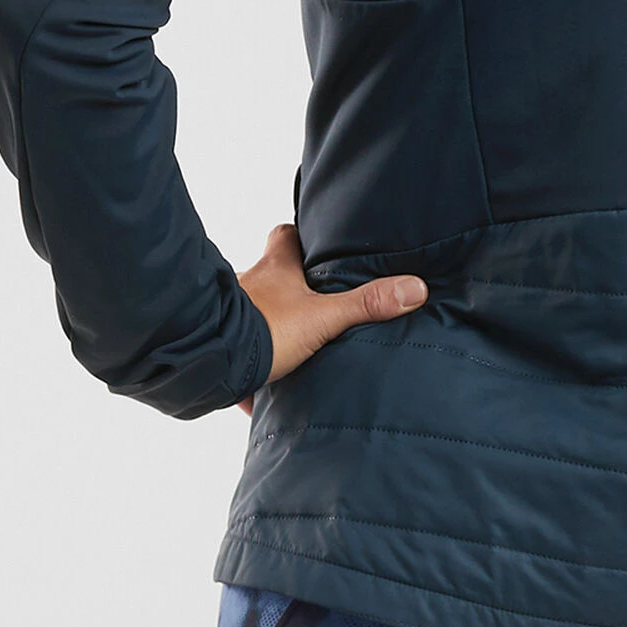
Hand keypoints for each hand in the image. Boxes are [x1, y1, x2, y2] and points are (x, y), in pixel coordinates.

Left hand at [232, 221, 428, 416]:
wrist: (212, 359)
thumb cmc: (265, 329)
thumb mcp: (324, 317)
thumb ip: (366, 304)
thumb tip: (414, 288)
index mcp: (275, 268)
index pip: (285, 235)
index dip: (299, 237)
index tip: (313, 244)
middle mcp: (248, 284)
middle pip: (266, 275)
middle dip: (284, 289)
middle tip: (308, 304)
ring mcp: (229, 313)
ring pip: (250, 314)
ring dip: (264, 328)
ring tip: (288, 350)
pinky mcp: (217, 344)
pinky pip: (233, 353)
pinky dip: (244, 369)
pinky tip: (258, 391)